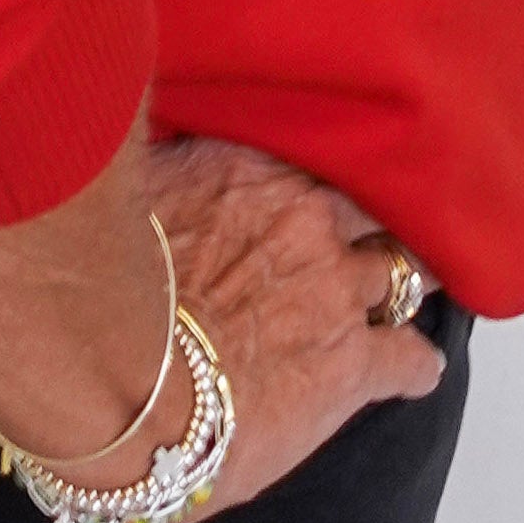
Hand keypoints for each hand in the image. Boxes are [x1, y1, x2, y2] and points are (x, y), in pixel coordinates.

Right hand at [134, 134, 440, 521]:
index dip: (328, 170)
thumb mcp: (130, 190)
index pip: (320, 148)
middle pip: (375, 207)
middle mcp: (308, 219)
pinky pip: (413, 359)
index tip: (332, 179)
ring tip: (402, 293)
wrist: (122, 382)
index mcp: (255, 167)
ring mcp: (337, 293)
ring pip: (404, 273)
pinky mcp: (352, 368)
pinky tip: (414, 369)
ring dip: (400, 285)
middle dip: (376, 223)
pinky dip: (416, 364)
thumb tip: (160, 140)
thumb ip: (169, 162)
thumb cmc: (107, 289)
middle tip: (375, 235)